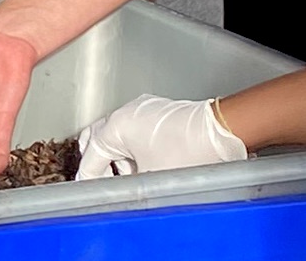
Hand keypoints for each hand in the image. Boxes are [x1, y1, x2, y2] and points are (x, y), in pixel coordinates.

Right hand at [76, 95, 247, 179]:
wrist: (218, 133)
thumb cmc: (188, 151)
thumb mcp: (150, 180)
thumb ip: (125, 188)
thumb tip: (118, 197)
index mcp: (117, 125)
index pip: (91, 155)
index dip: (87, 176)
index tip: (87, 189)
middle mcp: (126, 111)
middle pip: (96, 136)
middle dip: (97, 160)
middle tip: (102, 182)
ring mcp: (142, 107)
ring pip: (115, 131)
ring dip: (116, 155)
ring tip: (130, 178)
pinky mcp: (157, 110)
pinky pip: (133, 127)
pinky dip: (131, 146)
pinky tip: (145, 164)